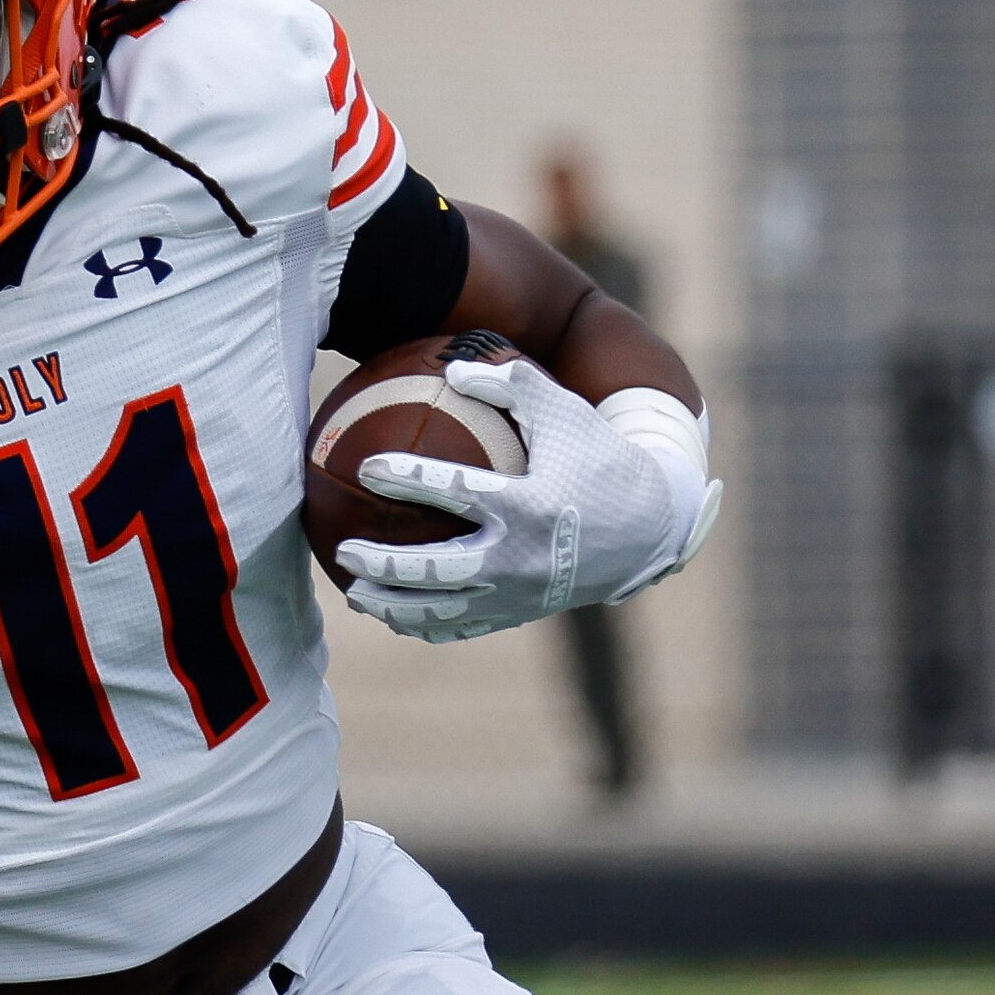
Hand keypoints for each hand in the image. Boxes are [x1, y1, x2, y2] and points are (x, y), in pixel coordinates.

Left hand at [341, 358, 718, 642]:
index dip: (407, 478)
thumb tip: (456, 366)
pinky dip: (424, 626)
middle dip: (383, 564)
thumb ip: (514, 385)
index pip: (454, 492)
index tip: (368, 467)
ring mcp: (518, 594)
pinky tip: (394, 616)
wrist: (650, 527)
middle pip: (435, 569)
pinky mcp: (520, 613)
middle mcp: (519, 557)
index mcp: (527, 506)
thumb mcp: (567, 413)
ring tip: (353, 593)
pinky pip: (462, 628)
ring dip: (392, 606)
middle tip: (345, 549)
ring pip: (441, 611)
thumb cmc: (600, 460)